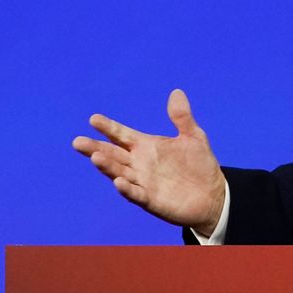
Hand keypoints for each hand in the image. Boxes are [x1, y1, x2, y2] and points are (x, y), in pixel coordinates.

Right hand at [72, 89, 226, 235]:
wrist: (213, 194)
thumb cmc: (200, 164)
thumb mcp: (193, 137)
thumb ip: (182, 117)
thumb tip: (177, 92)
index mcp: (146, 146)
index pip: (122, 135)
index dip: (108, 127)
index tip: (93, 119)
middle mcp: (139, 164)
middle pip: (113, 154)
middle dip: (96, 148)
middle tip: (78, 141)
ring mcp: (143, 182)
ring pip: (119, 173)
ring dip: (107, 166)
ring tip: (95, 157)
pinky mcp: (151, 200)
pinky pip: (136, 194)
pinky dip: (127, 189)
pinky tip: (119, 182)